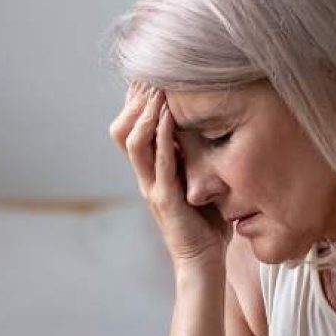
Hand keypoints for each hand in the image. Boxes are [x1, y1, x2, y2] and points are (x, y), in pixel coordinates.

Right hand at [109, 80, 230, 269]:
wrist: (203, 262)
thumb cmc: (206, 225)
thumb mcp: (200, 183)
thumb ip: (197, 160)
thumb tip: (211, 129)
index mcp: (151, 172)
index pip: (132, 129)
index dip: (135, 102)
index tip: (149, 74)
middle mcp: (145, 177)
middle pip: (124, 129)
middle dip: (135, 100)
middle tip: (150, 73)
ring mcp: (152, 187)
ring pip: (134, 142)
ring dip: (145, 112)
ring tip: (156, 87)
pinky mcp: (166, 199)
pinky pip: (158, 162)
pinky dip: (162, 136)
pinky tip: (168, 115)